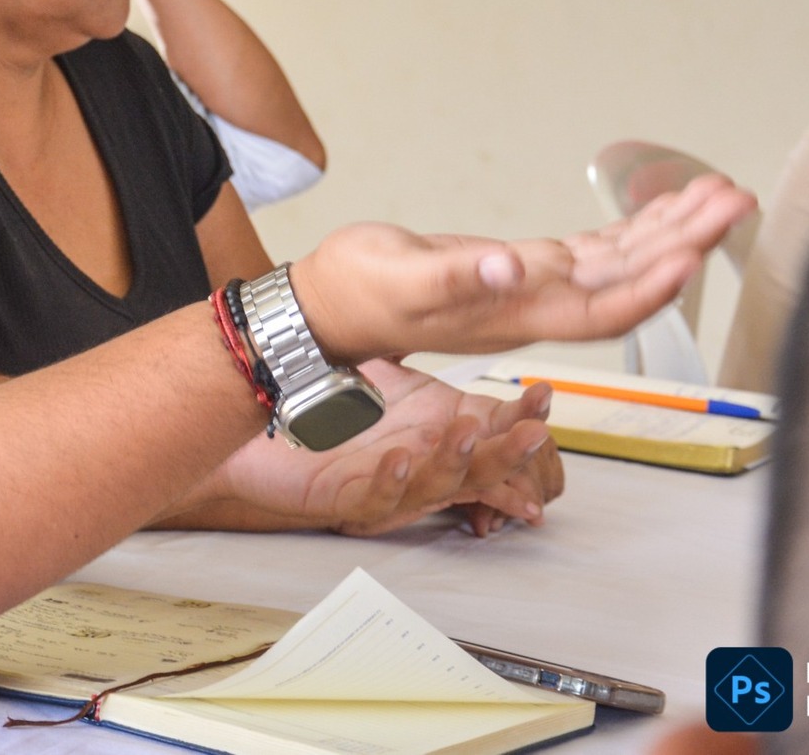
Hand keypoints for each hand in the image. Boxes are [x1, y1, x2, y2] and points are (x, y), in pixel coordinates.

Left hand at [217, 361, 558, 536]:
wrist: (265, 438)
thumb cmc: (326, 409)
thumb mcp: (380, 371)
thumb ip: (421, 348)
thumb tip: (452, 308)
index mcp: (436, 431)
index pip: (495, 430)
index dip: (522, 418)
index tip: (543, 395)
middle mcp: (423, 462)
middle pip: (481, 466)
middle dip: (508, 450)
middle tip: (532, 430)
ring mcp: (392, 486)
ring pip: (437, 484)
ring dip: (456, 460)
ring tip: (466, 434)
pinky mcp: (352, 500)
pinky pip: (380, 496)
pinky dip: (393, 479)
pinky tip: (399, 459)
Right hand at [289, 174, 755, 361]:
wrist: (333, 305)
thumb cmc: (360, 291)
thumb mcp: (400, 277)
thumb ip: (456, 275)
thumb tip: (510, 266)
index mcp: (515, 313)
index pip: (603, 309)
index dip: (650, 287)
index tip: (692, 253)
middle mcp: (538, 305)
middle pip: (629, 280)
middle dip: (685, 242)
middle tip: (734, 200)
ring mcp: (535, 288)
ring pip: (621, 263)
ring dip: (672, 230)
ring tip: (720, 195)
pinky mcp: (525, 269)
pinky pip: (596, 251)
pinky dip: (634, 229)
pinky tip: (663, 209)